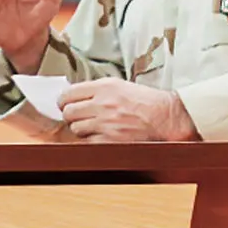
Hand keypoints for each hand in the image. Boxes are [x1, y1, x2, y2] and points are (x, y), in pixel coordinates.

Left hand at [58, 79, 199, 142]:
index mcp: (104, 87)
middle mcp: (103, 104)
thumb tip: (74, 96)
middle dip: (70, 116)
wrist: (165, 117)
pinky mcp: (111, 140)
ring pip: (76, 129)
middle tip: (76, 117)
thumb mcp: (119, 85)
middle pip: (68, 112)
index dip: (63, 101)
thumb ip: (96, 89)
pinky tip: (101, 136)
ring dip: (81, 129)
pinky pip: (89, 142)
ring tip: (92, 126)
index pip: (68, 93)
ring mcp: (106, 123)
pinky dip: (92, 141)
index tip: (64, 104)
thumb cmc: (144, 101)